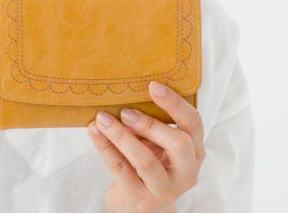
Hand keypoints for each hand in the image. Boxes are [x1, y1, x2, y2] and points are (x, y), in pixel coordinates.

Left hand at [86, 80, 204, 212]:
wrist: (141, 205)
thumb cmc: (149, 165)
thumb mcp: (156, 144)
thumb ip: (150, 123)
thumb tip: (125, 92)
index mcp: (194, 151)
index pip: (193, 123)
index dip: (175, 103)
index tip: (152, 86)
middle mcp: (186, 171)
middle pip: (179, 144)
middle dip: (150, 124)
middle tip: (126, 111)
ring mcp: (164, 188)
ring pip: (146, 161)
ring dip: (122, 136)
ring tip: (103, 118)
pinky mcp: (141, 198)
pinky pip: (121, 169)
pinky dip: (105, 147)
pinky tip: (94, 131)